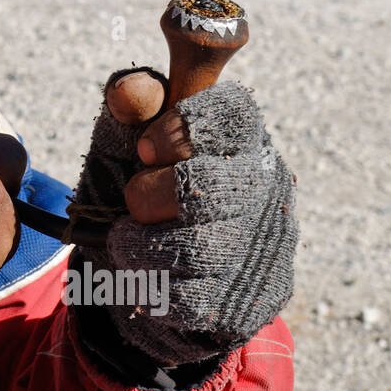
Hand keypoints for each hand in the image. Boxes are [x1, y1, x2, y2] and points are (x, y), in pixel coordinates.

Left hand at [70, 67, 298, 366]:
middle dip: (147, 196)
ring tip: (125, 243)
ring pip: (197, 248)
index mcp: (240, 139)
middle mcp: (264, 188)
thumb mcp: (128, 145)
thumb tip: (127, 92)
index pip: (231, 113)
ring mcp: (263, 245)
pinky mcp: (251, 299)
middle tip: (133, 202)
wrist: (158, 278)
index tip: (144, 149)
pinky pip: (189, 297)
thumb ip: (128, 112)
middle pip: (203, 185)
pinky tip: (145, 278)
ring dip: (141, 248)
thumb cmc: (146, 194)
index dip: (180, 128)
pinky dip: (151, 289)